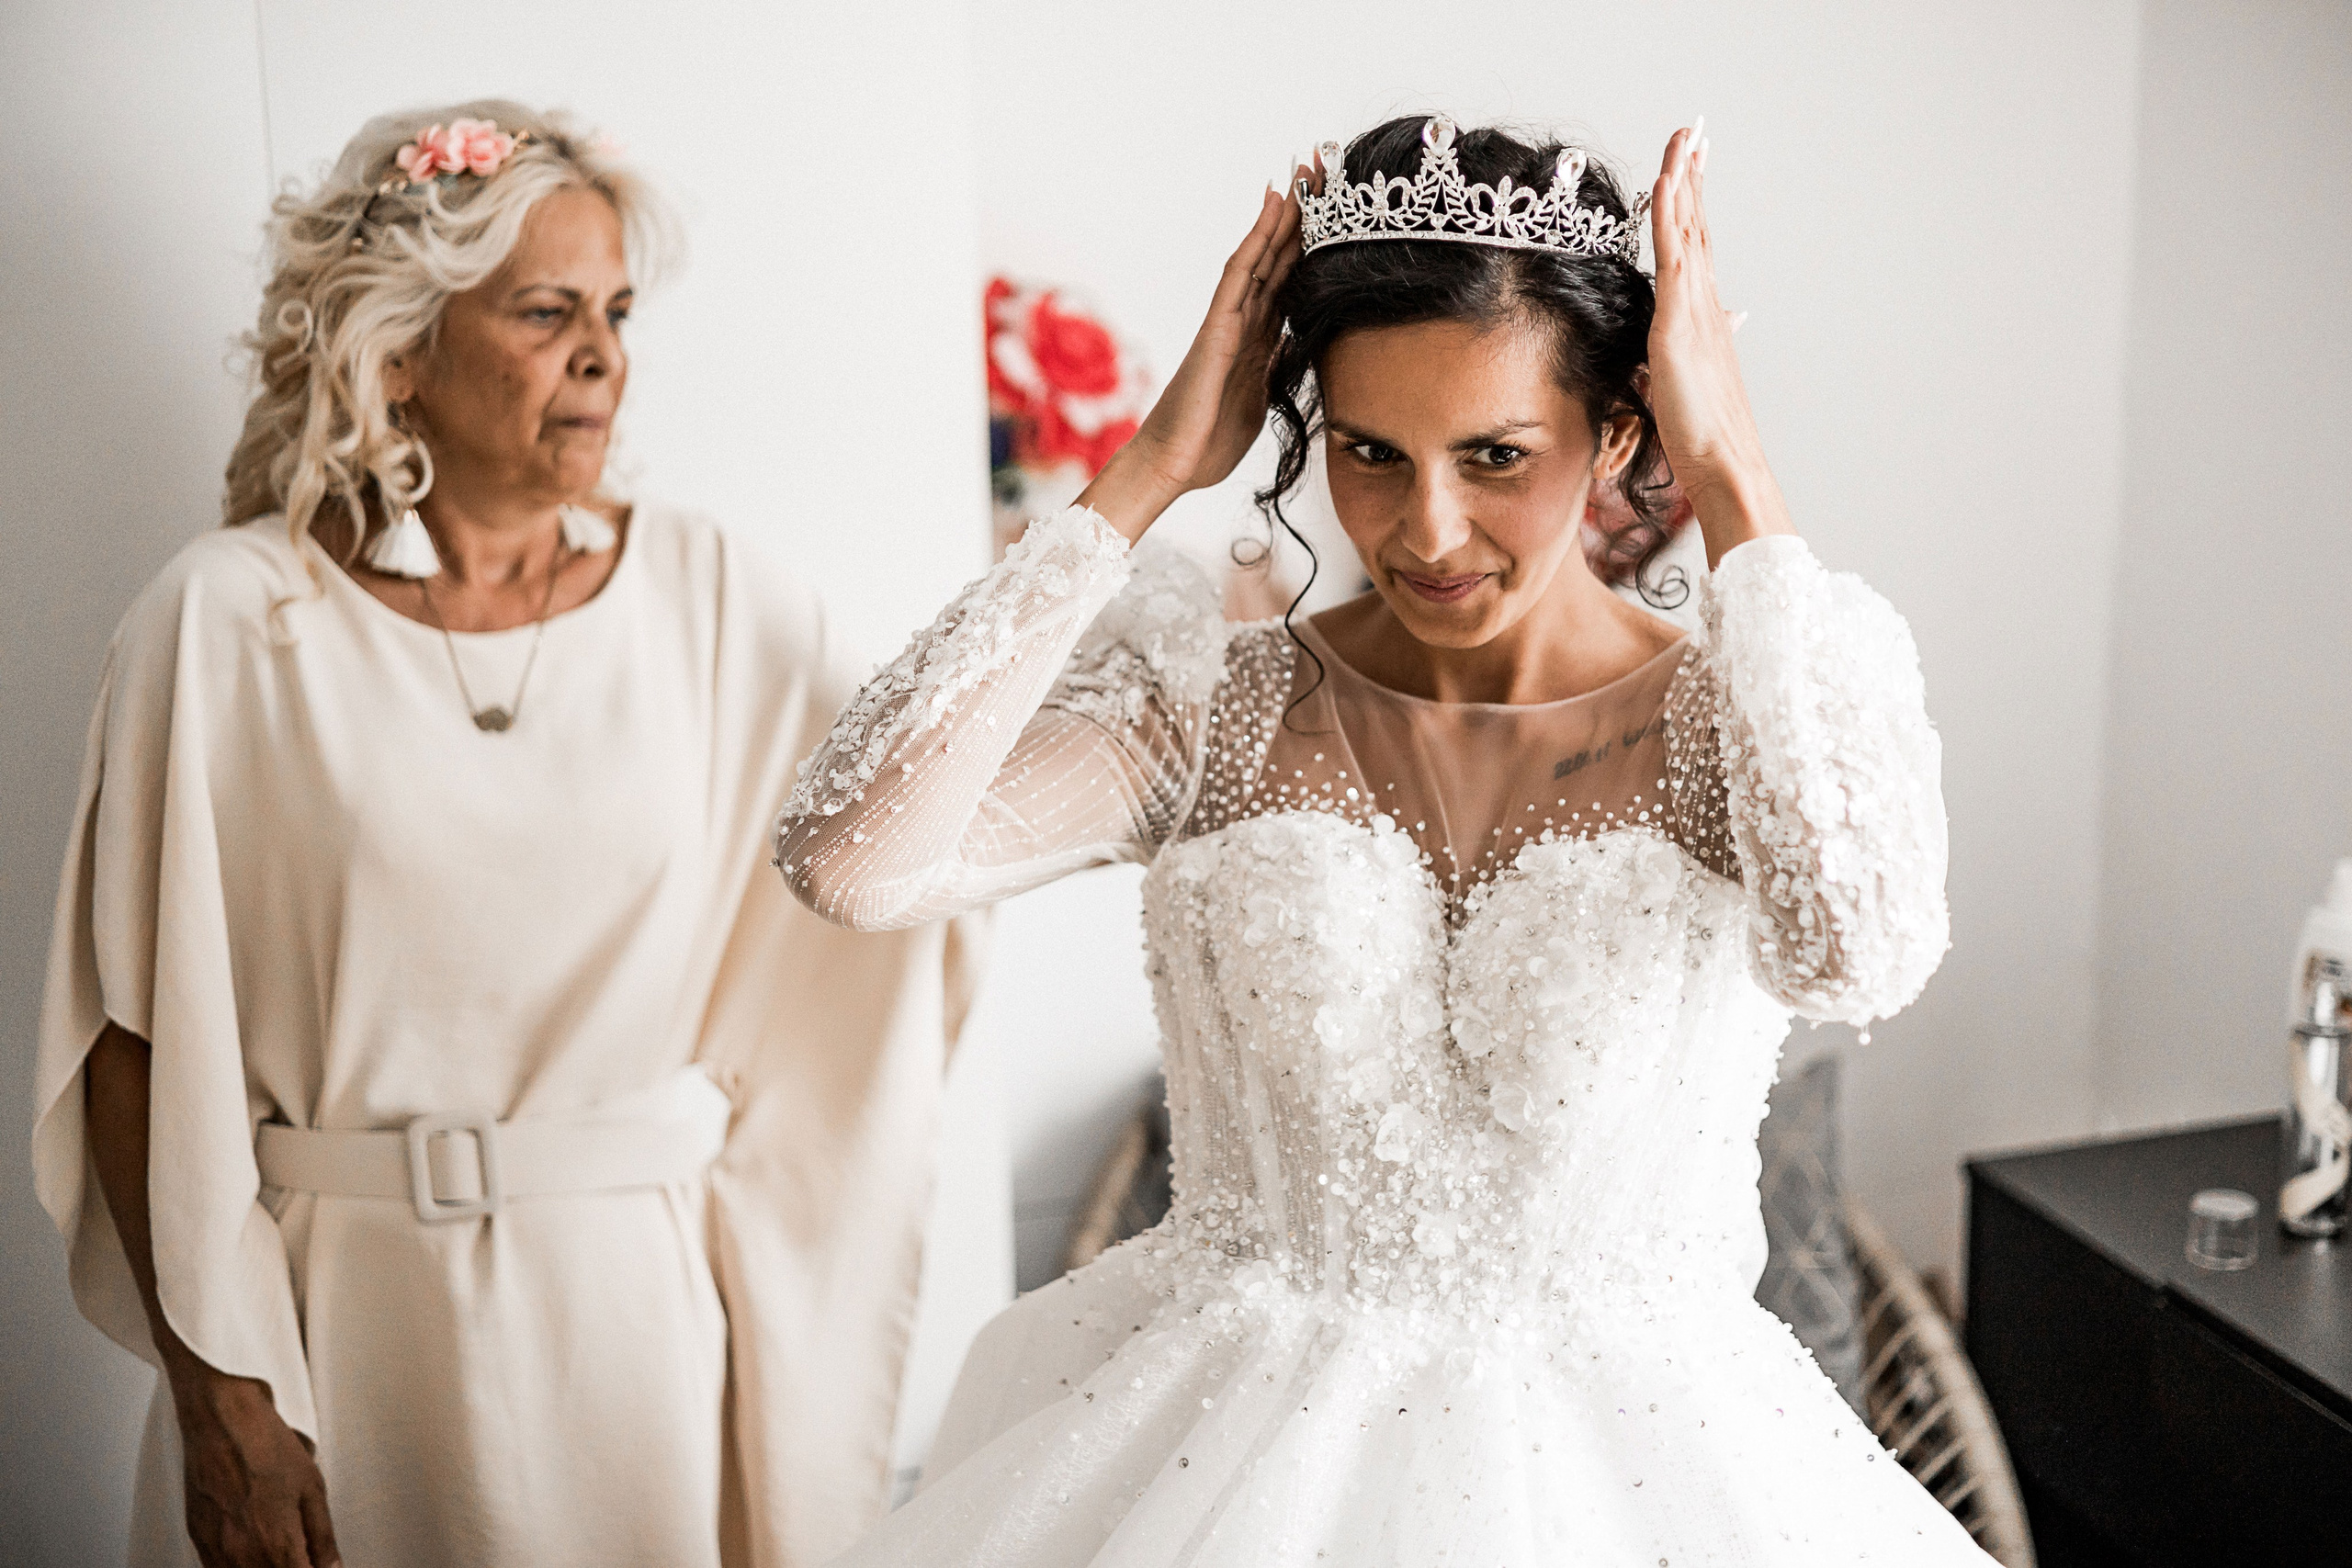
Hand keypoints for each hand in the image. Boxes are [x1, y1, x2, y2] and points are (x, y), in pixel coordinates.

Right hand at [171, 1364, 339, 1567]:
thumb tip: (332, 1567)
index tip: (321, 1566)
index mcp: (274, 1544)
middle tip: (305, 1555)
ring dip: (266, 1567)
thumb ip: (322, 1536)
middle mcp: (240, 1555)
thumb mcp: (312, 1488)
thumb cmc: (265, 1446)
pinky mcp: (197, 1539)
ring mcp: (214, 1550)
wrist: (220, 1421)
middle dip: (292, 1567)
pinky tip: (255, 1550)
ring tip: (283, 1550)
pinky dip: (239, 1565)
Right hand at [1079, 179, 1302, 541]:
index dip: (1315, 247)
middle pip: (1280, 258)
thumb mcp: (1261, 400)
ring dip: (1285, 214)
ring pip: (1262, 255)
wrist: (1174, 465)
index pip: (1292, 282)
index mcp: (1258, 340)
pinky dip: (1257, 238)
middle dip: (1304, 217)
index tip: (1339, 212)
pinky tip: (1274, 207)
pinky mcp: (1217, 328)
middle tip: (1326, 168)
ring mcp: (1229, 321)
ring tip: (1306, 171)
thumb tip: (1296, 347)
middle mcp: (1244, 321)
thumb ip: (1276, 369)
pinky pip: (1240, 274)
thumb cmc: (1209, 441)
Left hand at [1646, 123, 1793, 564]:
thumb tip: (1693, 338)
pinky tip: (1668, 184)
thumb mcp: (1685, 385)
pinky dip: (1671, 217)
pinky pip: (1674, 259)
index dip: (1692, 206)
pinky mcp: (1677, 325)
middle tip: (1695, 132)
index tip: (1691, 167)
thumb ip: (1684, 355)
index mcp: (1701, 318)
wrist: (1724, 464)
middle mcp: (1703, 305)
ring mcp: (1694, 311)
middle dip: (1694, 177)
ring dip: (1684, 180)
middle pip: (1697, 226)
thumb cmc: (1702, 436)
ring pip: (1688, 231)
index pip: (1695, 248)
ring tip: (1686, 137)